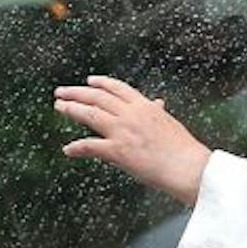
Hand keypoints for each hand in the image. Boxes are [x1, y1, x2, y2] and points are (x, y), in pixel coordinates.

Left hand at [54, 76, 212, 205]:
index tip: (88, 81)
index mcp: (144, 106)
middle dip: (77, 92)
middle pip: (97, 97)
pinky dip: (76, 147)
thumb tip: (157, 102)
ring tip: (59, 108)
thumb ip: (157, 112)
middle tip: (61, 92)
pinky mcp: (117, 151)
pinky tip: (68, 149)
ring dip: (71, 109)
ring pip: (90, 114)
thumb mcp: (169, 123)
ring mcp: (122, 131)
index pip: (117, 88)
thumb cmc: (183, 149)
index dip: (100, 83)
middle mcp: (131, 114)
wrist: (188, 167)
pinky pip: (90, 146)